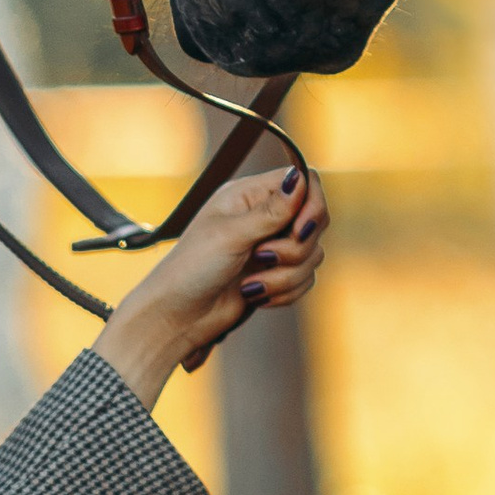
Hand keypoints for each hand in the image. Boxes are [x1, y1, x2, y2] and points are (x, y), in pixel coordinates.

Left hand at [93, 165, 329, 407]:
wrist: (178, 316)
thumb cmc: (192, 269)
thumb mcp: (230, 235)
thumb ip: (271, 211)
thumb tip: (299, 178)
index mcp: (248, 195)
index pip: (304, 180)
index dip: (312, 204)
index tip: (300, 230)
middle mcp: (263, 216)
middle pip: (315, 220)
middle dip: (295, 248)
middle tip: (262, 258)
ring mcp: (271, 245)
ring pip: (312, 255)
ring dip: (284, 277)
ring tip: (249, 286)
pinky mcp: (276, 274)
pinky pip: (305, 279)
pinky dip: (284, 292)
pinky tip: (253, 296)